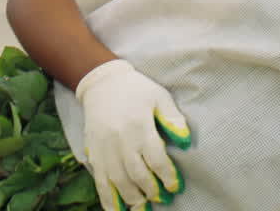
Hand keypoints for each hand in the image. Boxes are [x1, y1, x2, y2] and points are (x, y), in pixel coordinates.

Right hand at [76, 60, 190, 210]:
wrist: (101, 82)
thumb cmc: (135, 89)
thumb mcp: (159, 96)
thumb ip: (173, 119)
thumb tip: (186, 141)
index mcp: (139, 126)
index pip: (156, 160)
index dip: (167, 176)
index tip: (175, 186)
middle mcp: (121, 140)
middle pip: (137, 174)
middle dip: (152, 190)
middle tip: (163, 198)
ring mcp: (105, 148)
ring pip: (118, 181)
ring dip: (132, 198)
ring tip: (143, 205)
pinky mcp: (94, 153)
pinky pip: (100, 181)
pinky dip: (108, 199)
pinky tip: (117, 210)